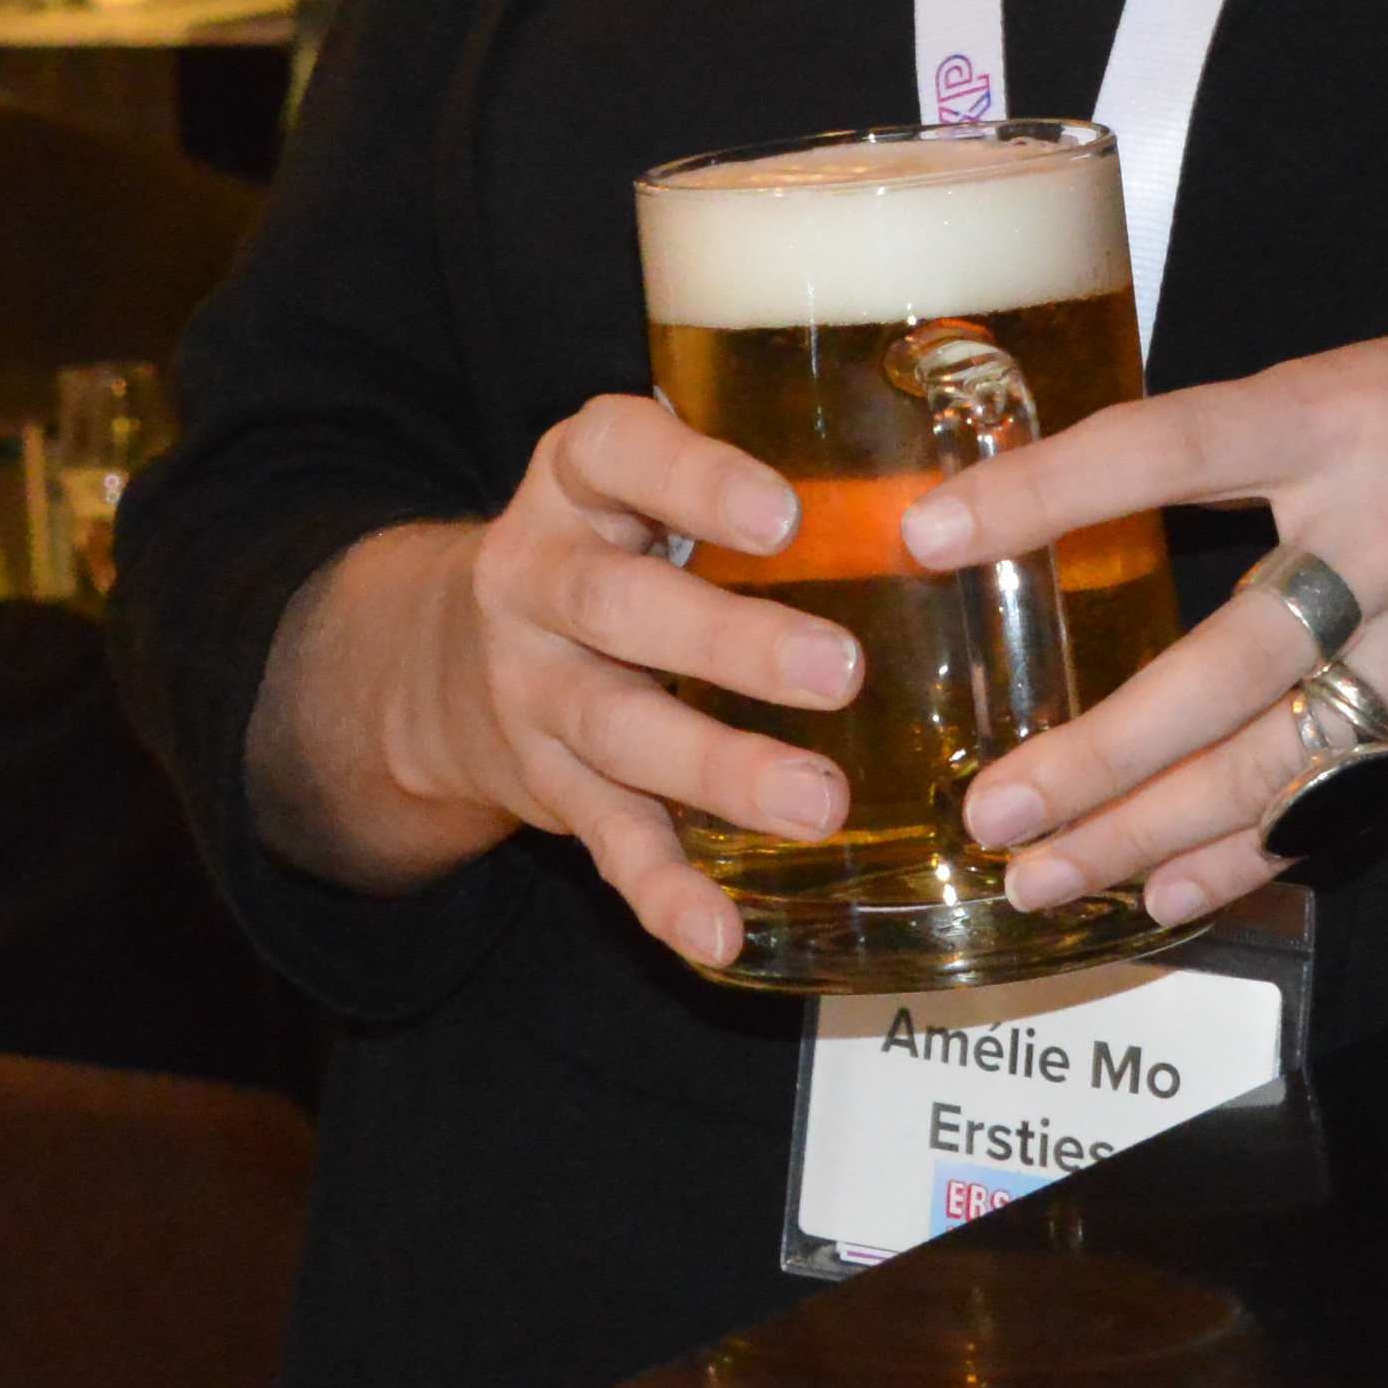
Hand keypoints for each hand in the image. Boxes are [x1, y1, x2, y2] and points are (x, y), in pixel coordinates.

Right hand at [301, 393, 846, 966]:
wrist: (448, 658)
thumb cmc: (613, 546)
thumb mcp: (642, 486)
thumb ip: (748, 487)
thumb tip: (939, 499)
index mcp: (574, 482)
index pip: (616, 452)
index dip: (694, 479)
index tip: (784, 514)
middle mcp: (536, 578)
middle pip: (618, 605)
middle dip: (728, 643)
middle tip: (842, 671)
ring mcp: (534, 689)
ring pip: (618, 728)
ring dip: (718, 770)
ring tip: (818, 804)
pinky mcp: (549, 786)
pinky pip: (607, 841)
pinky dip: (663, 893)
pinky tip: (720, 935)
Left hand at [904, 292, 1387, 933]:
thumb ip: (1284, 440)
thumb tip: (1121, 493)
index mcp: (1351, 412)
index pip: (1167, 448)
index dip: (1043, 491)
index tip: (928, 531)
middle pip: (1213, 669)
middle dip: (1087, 756)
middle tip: (984, 808)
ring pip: (1274, 762)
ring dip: (1148, 834)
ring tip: (1040, 877)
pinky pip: (1355, 798)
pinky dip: (1259, 853)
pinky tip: (1176, 891)